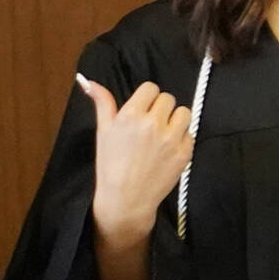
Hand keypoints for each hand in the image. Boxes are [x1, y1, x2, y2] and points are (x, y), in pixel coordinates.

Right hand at [81, 75, 193, 245]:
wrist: (126, 198)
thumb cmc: (110, 164)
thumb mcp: (103, 131)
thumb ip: (102, 102)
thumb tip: (88, 81)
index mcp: (132, 115)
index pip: (151, 88)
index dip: (146, 98)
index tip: (142, 109)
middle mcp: (154, 123)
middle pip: (168, 98)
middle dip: (160, 108)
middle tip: (150, 124)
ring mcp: (172, 138)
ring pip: (184, 112)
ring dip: (175, 120)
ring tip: (162, 134)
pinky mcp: (185, 152)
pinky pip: (190, 133)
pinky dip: (181, 138)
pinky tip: (167, 150)